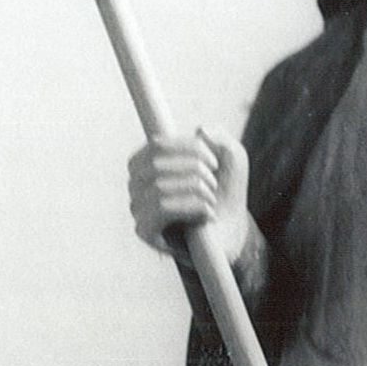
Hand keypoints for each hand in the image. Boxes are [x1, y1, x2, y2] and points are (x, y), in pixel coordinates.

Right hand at [127, 127, 249, 263]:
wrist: (229, 235)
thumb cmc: (223, 195)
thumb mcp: (231, 161)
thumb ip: (221, 138)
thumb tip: (201, 130)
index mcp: (149, 161)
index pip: (158, 144)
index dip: (189, 148)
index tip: (213, 161)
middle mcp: (136, 183)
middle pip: (156, 164)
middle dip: (194, 169)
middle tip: (213, 183)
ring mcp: (137, 207)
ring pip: (159, 186)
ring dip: (195, 190)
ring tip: (211, 201)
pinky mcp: (144, 230)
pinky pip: (161, 208)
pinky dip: (191, 206)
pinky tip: (207, 214)